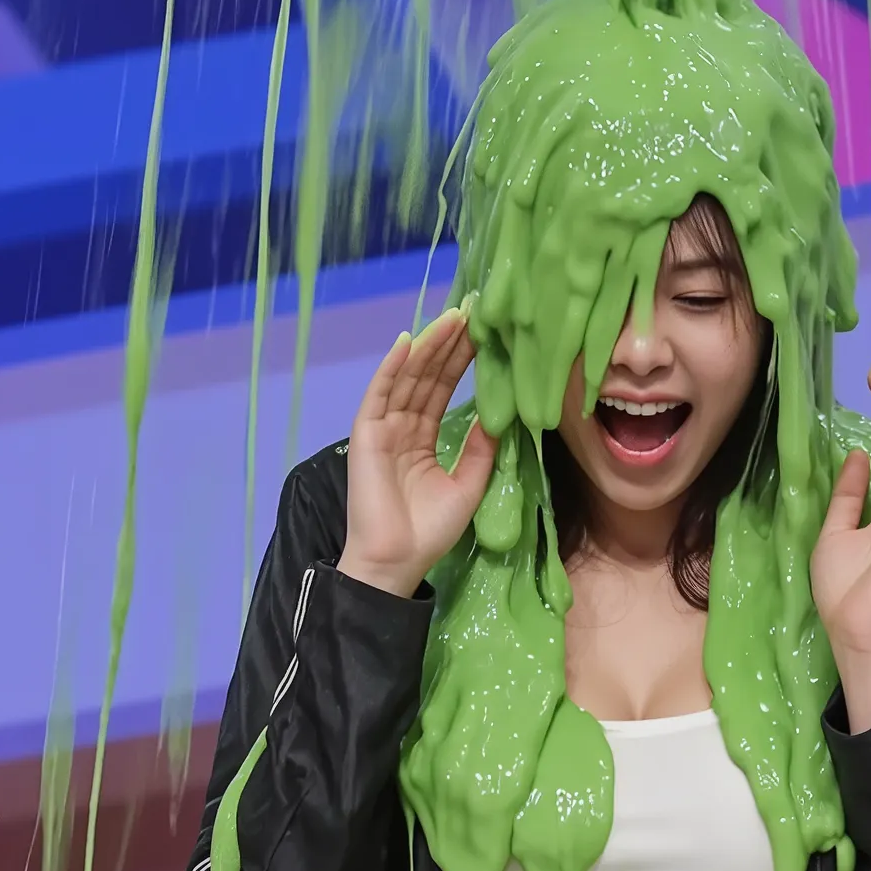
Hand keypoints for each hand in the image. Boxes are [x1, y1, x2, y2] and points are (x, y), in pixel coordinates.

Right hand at [336, 309, 496, 599]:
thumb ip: (482, 448)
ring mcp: (384, 428)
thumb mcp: (469, 483)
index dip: (463, 360)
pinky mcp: (367, 434)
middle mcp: (403, 427)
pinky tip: (410, 341)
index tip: (485, 332)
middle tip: (473, 310)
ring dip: (428, 346)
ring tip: (452, 317)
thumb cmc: (429, 530)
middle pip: (428, 376)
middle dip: (449, 343)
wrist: (397, 561)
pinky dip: (394, 366)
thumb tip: (503, 414)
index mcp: (424, 438)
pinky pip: (381, 394)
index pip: (444, 389)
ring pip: (409, 378)